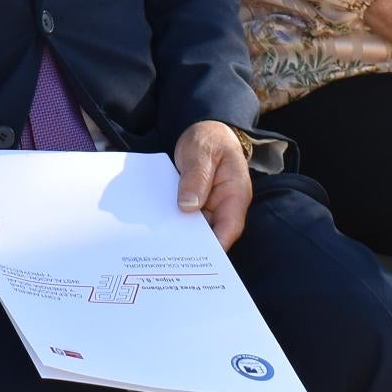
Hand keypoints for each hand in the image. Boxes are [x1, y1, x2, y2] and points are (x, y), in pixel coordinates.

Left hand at [172, 120, 254, 249]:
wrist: (205, 131)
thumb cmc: (209, 139)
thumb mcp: (202, 151)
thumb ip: (197, 176)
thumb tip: (188, 206)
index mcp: (235, 194)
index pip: (230, 227)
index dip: (216, 246)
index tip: (199, 260)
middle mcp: (224, 207)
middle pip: (212, 236)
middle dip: (194, 248)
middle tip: (170, 259)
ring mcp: (210, 208)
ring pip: (197, 231)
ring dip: (181, 238)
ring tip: (159, 250)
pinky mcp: (196, 207)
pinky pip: (186, 221)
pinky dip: (174, 226)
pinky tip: (157, 233)